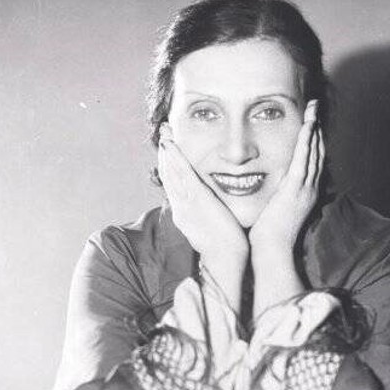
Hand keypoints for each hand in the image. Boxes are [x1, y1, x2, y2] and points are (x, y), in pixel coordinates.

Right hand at [158, 126, 247, 264]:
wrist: (225, 258)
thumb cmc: (224, 245)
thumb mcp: (211, 225)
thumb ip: (209, 214)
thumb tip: (213, 208)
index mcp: (184, 211)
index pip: (174, 184)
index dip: (170, 164)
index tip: (169, 147)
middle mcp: (181, 206)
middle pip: (169, 174)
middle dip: (165, 152)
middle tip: (164, 131)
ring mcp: (186, 202)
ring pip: (172, 172)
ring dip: (168, 150)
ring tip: (165, 131)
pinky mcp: (197, 199)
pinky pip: (183, 175)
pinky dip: (176, 158)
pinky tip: (171, 144)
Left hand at [249, 100, 324, 254]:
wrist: (272, 250)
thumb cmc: (269, 234)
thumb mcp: (277, 209)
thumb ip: (279, 193)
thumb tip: (273, 180)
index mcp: (306, 193)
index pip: (313, 161)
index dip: (314, 140)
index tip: (311, 122)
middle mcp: (310, 189)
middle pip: (318, 153)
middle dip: (317, 129)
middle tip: (315, 108)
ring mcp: (305, 189)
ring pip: (313, 153)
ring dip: (314, 129)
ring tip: (313, 110)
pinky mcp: (295, 190)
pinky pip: (303, 161)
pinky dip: (307, 142)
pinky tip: (308, 126)